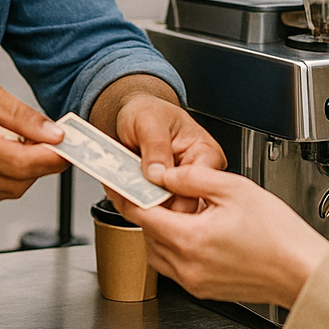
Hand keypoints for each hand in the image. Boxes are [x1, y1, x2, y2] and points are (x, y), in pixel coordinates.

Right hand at [0, 76, 67, 209]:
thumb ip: (21, 116)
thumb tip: (54, 133)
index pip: (22, 162)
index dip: (52, 157)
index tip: (68, 147)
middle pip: (21, 181)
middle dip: (40, 163)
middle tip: (41, 140)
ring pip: (12, 191)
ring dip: (23, 171)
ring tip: (10, 144)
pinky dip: (5, 179)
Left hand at [108, 90, 225, 212]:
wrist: (132, 117)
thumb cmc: (146, 112)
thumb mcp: (148, 119)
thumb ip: (155, 144)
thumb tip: (157, 173)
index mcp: (205, 153)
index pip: (196, 184)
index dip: (170, 192)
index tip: (146, 191)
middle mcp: (198, 175)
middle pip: (184, 206)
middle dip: (155, 205)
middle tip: (128, 197)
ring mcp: (184, 189)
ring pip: (170, 215)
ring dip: (145, 211)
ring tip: (124, 196)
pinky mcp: (168, 199)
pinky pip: (157, 215)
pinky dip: (139, 210)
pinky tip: (125, 200)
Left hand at [118, 165, 328, 307]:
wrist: (303, 272)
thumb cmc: (280, 235)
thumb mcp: (234, 189)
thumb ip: (193, 178)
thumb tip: (165, 175)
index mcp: (189, 238)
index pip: (139, 214)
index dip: (125, 193)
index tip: (119, 180)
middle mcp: (186, 265)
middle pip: (147, 234)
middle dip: (147, 211)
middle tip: (156, 190)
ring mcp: (195, 281)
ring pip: (159, 252)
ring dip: (162, 230)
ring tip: (184, 210)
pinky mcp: (206, 289)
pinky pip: (176, 266)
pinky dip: (177, 247)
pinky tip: (199, 231)